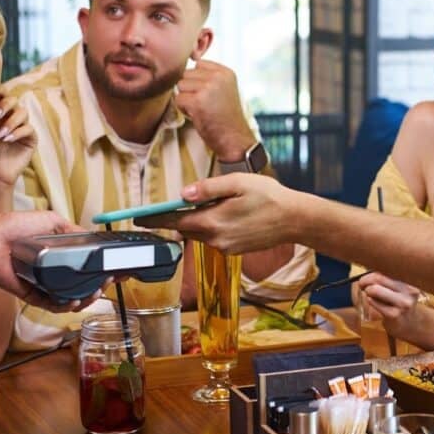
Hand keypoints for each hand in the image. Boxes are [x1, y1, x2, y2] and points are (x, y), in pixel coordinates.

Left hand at [0, 95, 36, 197]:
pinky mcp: (31, 139)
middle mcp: (11, 118)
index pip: (2, 96)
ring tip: (0, 135)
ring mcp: (22, 127)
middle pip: (14, 100)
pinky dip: (17, 133)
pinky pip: (29, 129)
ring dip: (11, 122)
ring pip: (23, 113)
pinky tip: (7, 140)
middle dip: (5, 105)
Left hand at [0, 209, 104, 311]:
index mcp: (61, 256)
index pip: (88, 267)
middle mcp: (54, 272)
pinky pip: (52, 305)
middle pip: (83, 287)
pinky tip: (74, 301)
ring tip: (94, 293)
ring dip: (85, 299)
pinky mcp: (32, 295)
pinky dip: (65, 306)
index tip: (121, 271)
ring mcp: (44, 285)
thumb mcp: (52, 221)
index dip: (105, 270)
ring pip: (70, 300)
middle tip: (108, 281)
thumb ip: (73, 230)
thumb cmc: (17, 226)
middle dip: (99, 287)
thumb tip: (93, 237)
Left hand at [160, 173, 298, 252]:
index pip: (175, 222)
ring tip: (214, 204)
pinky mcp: (234, 250)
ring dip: (199, 220)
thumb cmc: (269, 196)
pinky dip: (213, 226)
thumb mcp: (238, 183)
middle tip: (168, 206)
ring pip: (201, 233)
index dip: (155, 219)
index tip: (138, 217)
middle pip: (186, 228)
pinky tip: (228, 214)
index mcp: (213, 221)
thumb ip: (208, 188)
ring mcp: (225, 247)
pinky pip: (214, 237)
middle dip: (177, 218)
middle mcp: (216, 239)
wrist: (295, 219)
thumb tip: (183, 194)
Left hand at [175, 60, 255, 161]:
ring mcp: (208, 88)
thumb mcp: (225, 89)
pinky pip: (178, 99)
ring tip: (202, 109)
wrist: (235, 139)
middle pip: (187, 74)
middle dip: (191, 90)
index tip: (209, 95)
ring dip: (186, 99)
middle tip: (205, 104)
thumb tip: (187, 67)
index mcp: (225, 72)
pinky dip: (184, 110)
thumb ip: (210, 76)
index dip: (198, 80)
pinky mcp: (197, 101)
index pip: (198, 64)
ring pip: (181, 86)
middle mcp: (218, 77)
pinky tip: (198, 116)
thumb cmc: (226, 117)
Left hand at [357, 272, 429, 339]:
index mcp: (411, 280)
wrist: (409, 324)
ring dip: (367, 291)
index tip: (366, 277)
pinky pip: (373, 302)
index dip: (372, 272)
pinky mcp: (395, 315)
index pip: (387, 268)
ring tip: (369, 294)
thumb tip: (366, 269)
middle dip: (365, 280)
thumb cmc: (399, 301)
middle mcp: (410, 290)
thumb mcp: (399, 287)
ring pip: (374, 290)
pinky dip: (370, 301)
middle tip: (362, 285)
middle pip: (379, 277)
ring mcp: (403, 303)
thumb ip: (386, 277)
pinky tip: (374, 303)